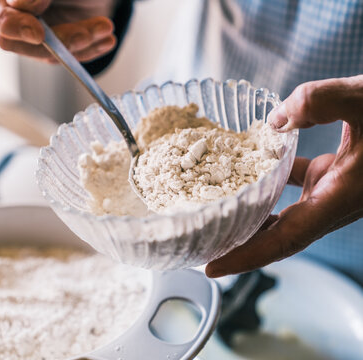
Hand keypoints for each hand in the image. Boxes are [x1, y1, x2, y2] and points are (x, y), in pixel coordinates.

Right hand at [0, 0, 116, 62]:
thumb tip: (25, 5)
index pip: (1, 19)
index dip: (18, 28)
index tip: (38, 32)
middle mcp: (10, 17)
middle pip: (26, 42)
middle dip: (60, 39)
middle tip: (85, 33)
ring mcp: (30, 33)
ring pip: (48, 53)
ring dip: (80, 43)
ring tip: (105, 28)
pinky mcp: (50, 45)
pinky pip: (65, 56)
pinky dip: (89, 49)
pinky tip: (106, 41)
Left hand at [206, 75, 362, 277]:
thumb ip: (320, 102)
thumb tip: (273, 120)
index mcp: (340, 197)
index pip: (286, 240)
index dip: (248, 257)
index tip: (212, 268)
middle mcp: (333, 202)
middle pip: (278, 236)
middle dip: (240, 246)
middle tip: (199, 246)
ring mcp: (332, 190)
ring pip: (284, 214)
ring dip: (251, 218)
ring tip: (216, 215)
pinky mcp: (332, 174)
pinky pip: (294, 187)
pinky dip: (270, 182)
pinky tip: (250, 164)